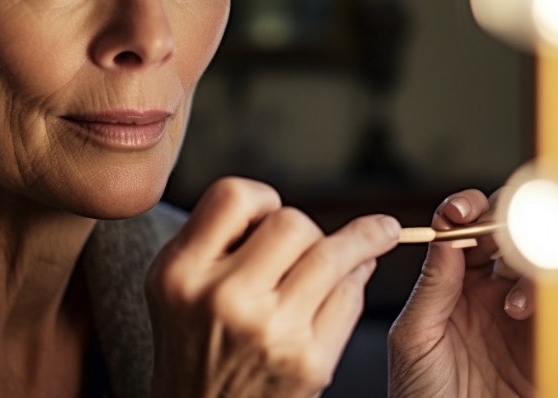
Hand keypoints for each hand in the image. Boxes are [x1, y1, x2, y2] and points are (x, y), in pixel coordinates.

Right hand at [146, 177, 400, 397]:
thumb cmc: (193, 347)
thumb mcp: (175, 287)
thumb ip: (214, 239)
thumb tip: (294, 209)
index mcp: (180, 272)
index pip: (236, 195)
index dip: (262, 199)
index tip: (272, 213)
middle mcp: (223, 299)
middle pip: (292, 223)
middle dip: (306, 230)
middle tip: (303, 248)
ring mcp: (270, 332)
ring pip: (333, 255)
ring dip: (365, 240)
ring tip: (382, 233)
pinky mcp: (308, 361)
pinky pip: (349, 298)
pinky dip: (356, 283)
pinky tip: (353, 281)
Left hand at [389, 189, 533, 396]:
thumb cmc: (420, 395)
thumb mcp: (414, 338)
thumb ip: (432, 286)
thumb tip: (446, 237)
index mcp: (452, 284)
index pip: (463, 229)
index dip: (463, 211)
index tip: (458, 212)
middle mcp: (488, 291)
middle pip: (507, 233)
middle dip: (503, 223)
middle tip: (496, 234)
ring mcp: (519, 312)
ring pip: (536, 259)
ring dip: (526, 263)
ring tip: (507, 302)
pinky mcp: (544, 337)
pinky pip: (556, 299)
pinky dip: (543, 293)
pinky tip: (520, 312)